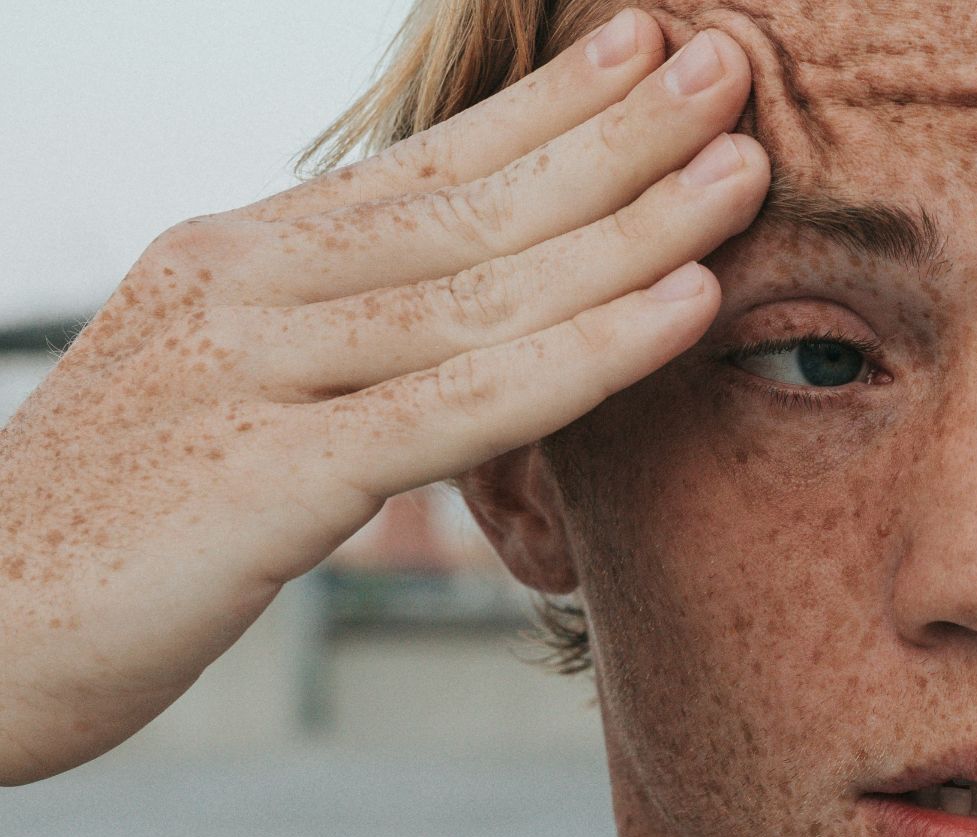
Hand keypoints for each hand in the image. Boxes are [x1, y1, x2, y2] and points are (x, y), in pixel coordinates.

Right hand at [0, 11, 768, 783]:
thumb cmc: (110, 526)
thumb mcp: (221, 397)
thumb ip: (328, 345)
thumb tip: (452, 319)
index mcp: (237, 259)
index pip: (420, 165)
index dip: (543, 107)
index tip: (642, 47)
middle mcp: (245, 288)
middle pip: (470, 203)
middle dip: (615, 136)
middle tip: (729, 69)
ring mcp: (252, 374)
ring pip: (483, 288)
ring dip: (632, 225)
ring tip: (742, 167)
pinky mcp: (266, 479)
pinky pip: (461, 404)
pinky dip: (587, 353)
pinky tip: (684, 307)